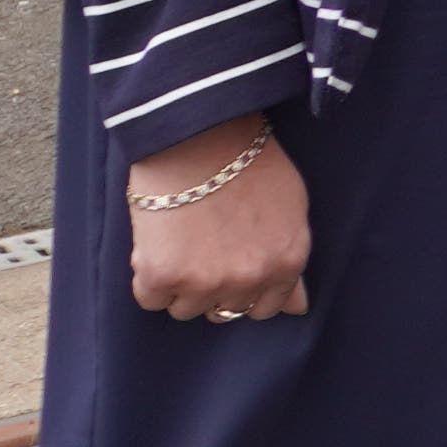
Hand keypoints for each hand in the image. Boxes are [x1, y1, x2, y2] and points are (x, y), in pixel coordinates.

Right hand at [126, 122, 310, 323]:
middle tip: (203, 248)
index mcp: (287, 262)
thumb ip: (290, 258)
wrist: (200, 135)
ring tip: (180, 241)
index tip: (231, 269)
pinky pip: (150, 299)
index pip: (267, 307)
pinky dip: (148, 277)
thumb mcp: (291, 207)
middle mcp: (250, 279)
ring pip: (185, 309)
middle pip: (224, 310)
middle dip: (213, 286)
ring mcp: (205, 282)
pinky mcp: (162, 277)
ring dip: (179, 284)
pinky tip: (158, 243)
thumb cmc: (248, 162)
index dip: (246, 290)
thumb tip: (297, 307)